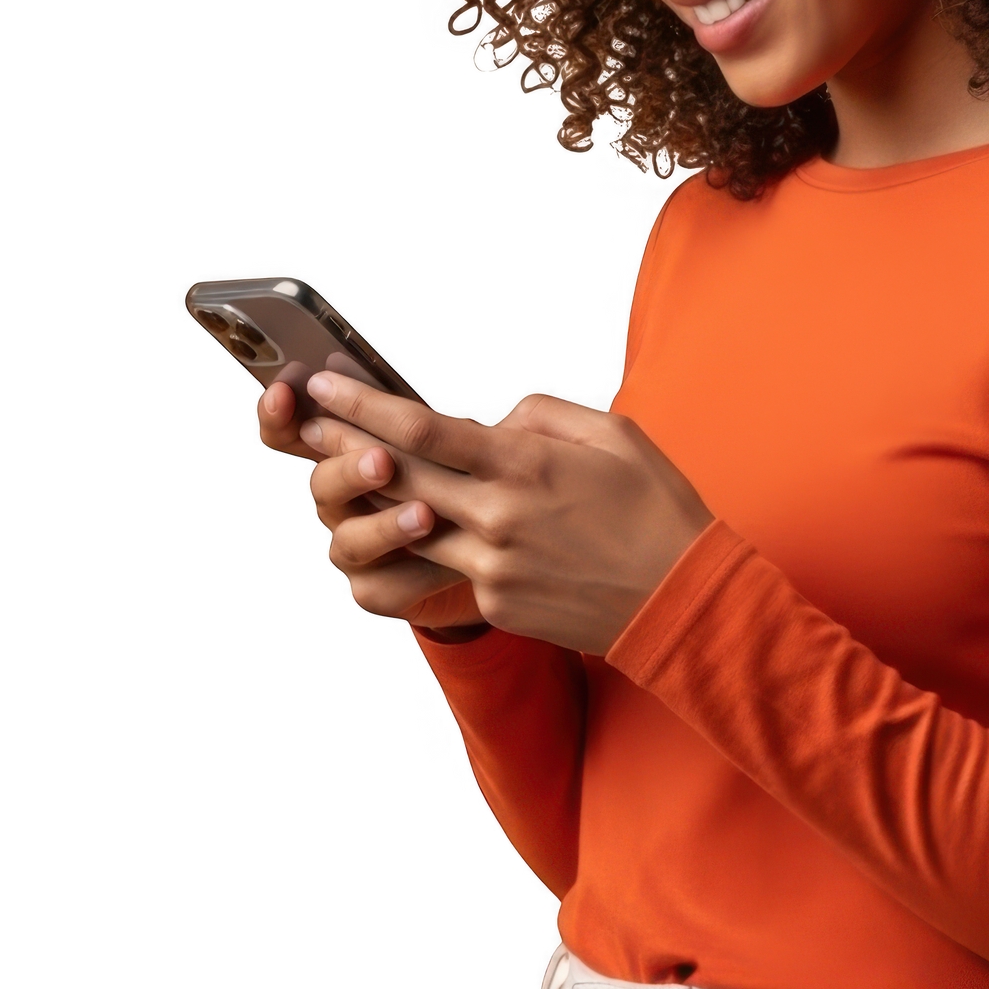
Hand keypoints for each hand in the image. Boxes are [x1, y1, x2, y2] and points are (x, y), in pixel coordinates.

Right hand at [257, 375, 481, 631]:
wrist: (490, 537)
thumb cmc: (460, 471)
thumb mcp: (443, 434)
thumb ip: (417, 411)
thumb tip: (402, 371)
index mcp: (345, 452)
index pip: (290, 432)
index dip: (277, 416)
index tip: (284, 392)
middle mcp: (340, 500)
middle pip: (322, 486)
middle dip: (348, 470)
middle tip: (382, 460)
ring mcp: (354, 546)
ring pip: (350, 542)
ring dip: (385, 527)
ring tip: (426, 515)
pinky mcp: (377, 587)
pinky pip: (384, 588)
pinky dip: (416, 576)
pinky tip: (449, 565)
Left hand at [262, 371, 716, 654]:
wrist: (681, 598)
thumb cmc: (656, 507)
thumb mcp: (613, 433)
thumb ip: (543, 415)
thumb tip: (496, 422)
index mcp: (527, 464)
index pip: (424, 429)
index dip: (366, 406)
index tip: (327, 386)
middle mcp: (499, 515)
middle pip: (399, 475)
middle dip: (346, 444)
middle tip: (307, 422)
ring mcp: (493, 565)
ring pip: (409, 527)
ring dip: (368, 499)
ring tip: (343, 474)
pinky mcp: (498, 601)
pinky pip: (446, 568)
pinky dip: (423, 545)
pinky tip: (404, 529)